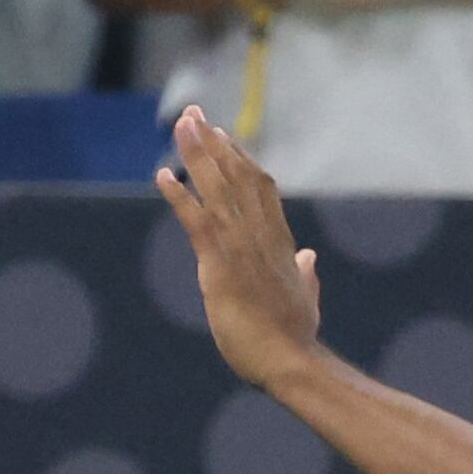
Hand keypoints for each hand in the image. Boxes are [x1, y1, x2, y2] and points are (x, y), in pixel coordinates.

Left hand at [156, 106, 324, 388]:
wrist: (290, 359)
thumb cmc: (296, 336)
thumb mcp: (306, 296)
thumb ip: (306, 273)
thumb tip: (310, 258)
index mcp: (279, 240)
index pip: (259, 187)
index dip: (239, 158)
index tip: (223, 134)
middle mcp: (260, 234)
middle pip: (236, 175)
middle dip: (213, 142)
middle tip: (193, 114)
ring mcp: (241, 246)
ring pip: (217, 189)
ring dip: (196, 154)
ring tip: (181, 124)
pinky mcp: (221, 265)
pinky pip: (196, 221)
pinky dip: (178, 196)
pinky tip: (161, 176)